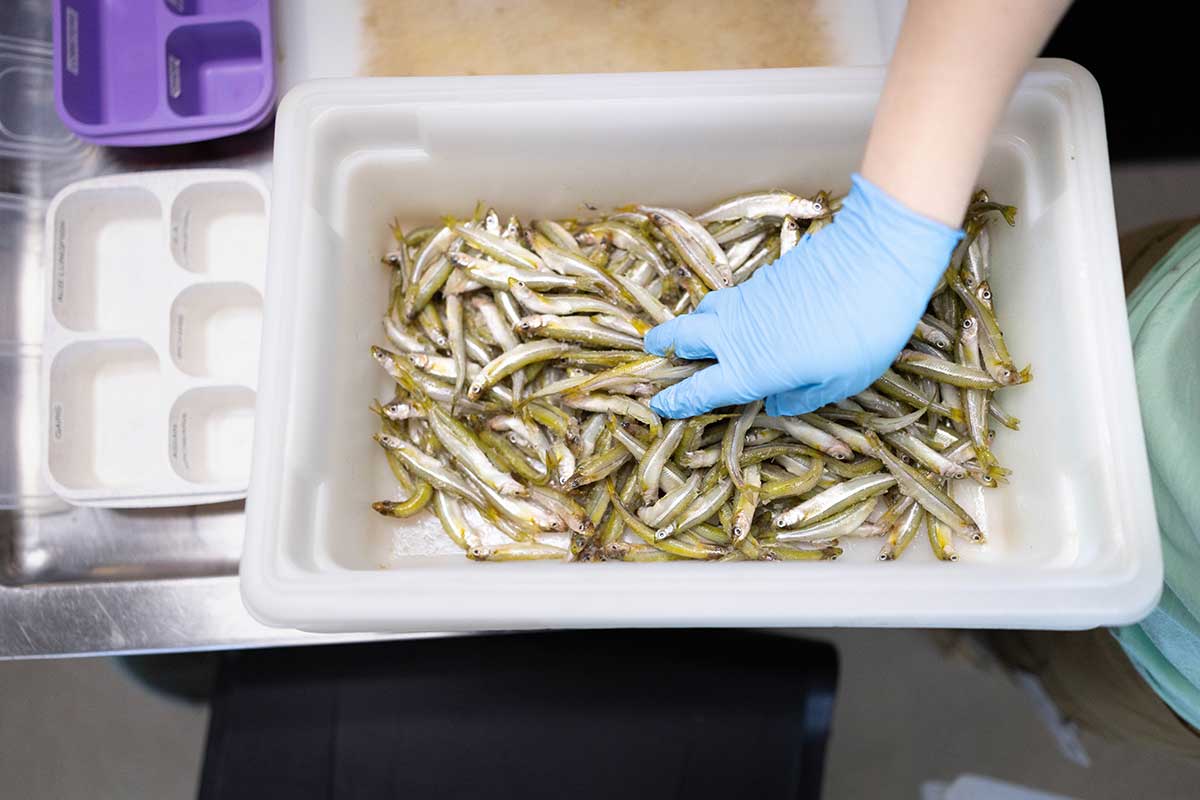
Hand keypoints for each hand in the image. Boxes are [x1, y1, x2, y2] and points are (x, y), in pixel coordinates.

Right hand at [644, 174, 962, 418]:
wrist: (877, 260)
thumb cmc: (865, 331)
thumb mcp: (840, 382)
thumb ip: (801, 398)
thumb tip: (776, 405)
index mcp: (752, 369)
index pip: (699, 390)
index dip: (676, 401)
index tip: (659, 406)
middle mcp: (737, 334)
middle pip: (681, 338)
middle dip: (663, 347)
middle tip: (655, 353)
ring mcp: (746, 300)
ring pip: (703, 311)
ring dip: (692, 323)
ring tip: (696, 333)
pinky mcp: (763, 277)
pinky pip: (730, 297)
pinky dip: (723, 308)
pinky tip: (739, 314)